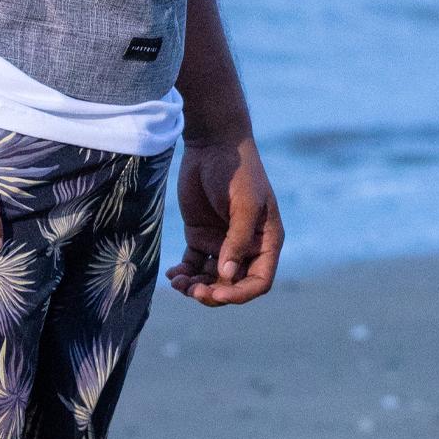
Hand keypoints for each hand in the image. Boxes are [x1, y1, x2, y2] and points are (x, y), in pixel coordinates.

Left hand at [171, 133, 283, 303]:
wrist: (214, 144)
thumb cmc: (237, 172)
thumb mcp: (243, 205)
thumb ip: (237, 240)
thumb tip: (227, 276)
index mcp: (265, 241)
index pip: (259, 281)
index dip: (241, 293)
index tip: (219, 294)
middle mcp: (246, 246)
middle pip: (232, 285)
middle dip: (213, 293)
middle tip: (192, 291)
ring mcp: (222, 242)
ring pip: (211, 278)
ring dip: (196, 286)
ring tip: (178, 283)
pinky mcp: (200, 235)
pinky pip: (193, 264)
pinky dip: (184, 274)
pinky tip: (173, 275)